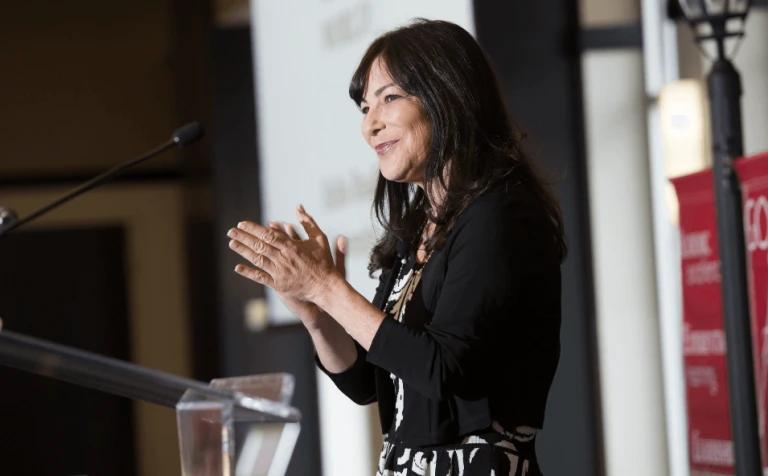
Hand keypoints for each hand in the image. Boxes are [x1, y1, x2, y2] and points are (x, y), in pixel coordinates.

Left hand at [227, 205, 343, 314]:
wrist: (326, 287)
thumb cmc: (324, 262)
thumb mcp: (319, 238)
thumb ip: (308, 222)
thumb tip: (299, 206)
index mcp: (291, 246)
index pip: (268, 234)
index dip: (253, 228)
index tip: (242, 224)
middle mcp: (283, 258)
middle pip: (259, 245)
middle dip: (243, 237)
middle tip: (231, 231)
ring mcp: (280, 272)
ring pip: (257, 259)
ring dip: (243, 251)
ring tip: (232, 243)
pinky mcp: (279, 285)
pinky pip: (260, 277)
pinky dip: (248, 272)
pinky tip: (237, 267)